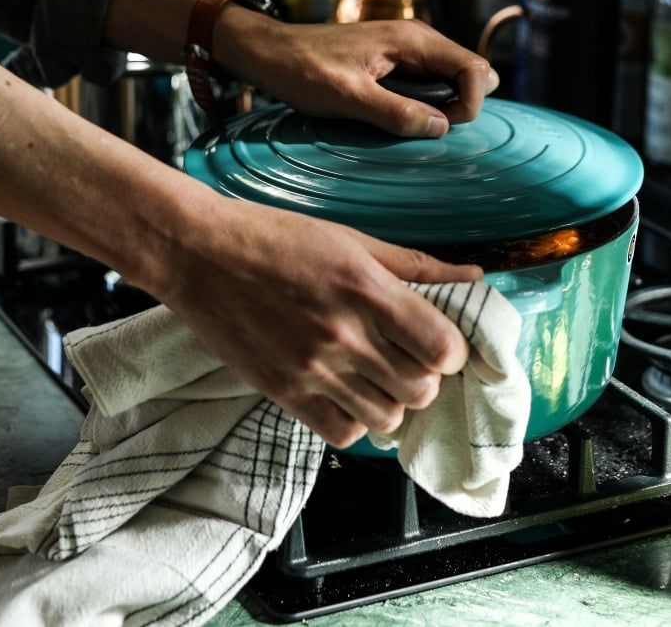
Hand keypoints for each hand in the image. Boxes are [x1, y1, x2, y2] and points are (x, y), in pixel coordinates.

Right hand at [154, 189, 482, 447]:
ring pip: (387, 418)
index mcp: (366, 290)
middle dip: (424, 376)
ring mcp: (312, 369)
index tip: (437, 341)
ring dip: (391, 400)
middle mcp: (344, 335)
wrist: (197, 254)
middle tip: (406, 358)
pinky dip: (353, 419)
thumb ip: (415, 265)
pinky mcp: (283, 392)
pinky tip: (345, 393)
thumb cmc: (275, 238)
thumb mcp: (351, 239)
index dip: (450, 349)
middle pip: (421, 389)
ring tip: (375, 376)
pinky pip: (343, 433)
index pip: (442, 348)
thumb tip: (473, 276)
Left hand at [214, 12, 498, 137]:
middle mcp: (417, 40)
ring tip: (413, 126)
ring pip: (451, 79)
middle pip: (470, 73)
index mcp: (413, 40)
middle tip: (428, 129)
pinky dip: (426, 104)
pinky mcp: (394, 63)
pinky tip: (402, 119)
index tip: (443, 128)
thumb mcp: (348, 96)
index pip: (474, 68)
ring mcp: (407, 51)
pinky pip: (428, 84)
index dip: (472, 103)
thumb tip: (440, 127)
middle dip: (463, 106)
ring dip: (444, 107)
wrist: (270, 53)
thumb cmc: (303, 69)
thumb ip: (396, 111)